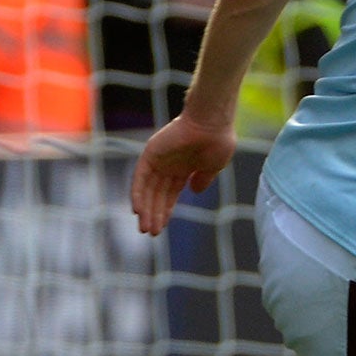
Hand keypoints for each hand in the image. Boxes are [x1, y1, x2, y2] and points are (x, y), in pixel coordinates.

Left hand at [131, 113, 236, 235]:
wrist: (212, 123)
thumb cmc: (218, 141)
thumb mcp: (213, 166)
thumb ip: (203, 179)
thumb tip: (195, 192)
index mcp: (184, 168)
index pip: (171, 193)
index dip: (166, 210)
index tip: (162, 227)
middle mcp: (169, 165)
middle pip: (157, 194)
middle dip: (154, 213)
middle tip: (150, 232)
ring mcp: (158, 160)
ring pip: (147, 189)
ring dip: (145, 208)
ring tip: (145, 228)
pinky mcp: (150, 154)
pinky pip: (140, 177)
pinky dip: (137, 193)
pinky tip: (138, 209)